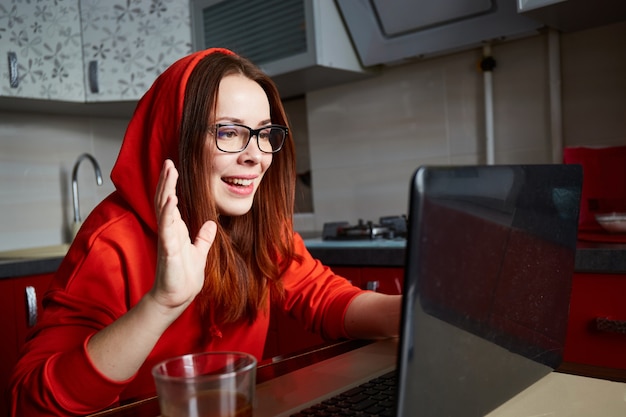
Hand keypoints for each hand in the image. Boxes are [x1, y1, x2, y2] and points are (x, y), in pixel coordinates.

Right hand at [150, 159, 216, 312]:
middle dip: (167, 180)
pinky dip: (168, 212)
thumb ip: (203, 237)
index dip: (171, 184)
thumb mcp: (199, 252)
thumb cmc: (184, 276)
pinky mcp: (168, 250)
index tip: (173, 167)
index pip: (171, 201)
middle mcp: (169, 231)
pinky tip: (171, 198)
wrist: (177, 298)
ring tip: (169, 172)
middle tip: (169, 162)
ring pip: (164, 209)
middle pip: (164, 200)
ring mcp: (167, 239)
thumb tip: (210, 224)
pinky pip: (167, 228)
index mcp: (176, 230)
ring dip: (166, 190)